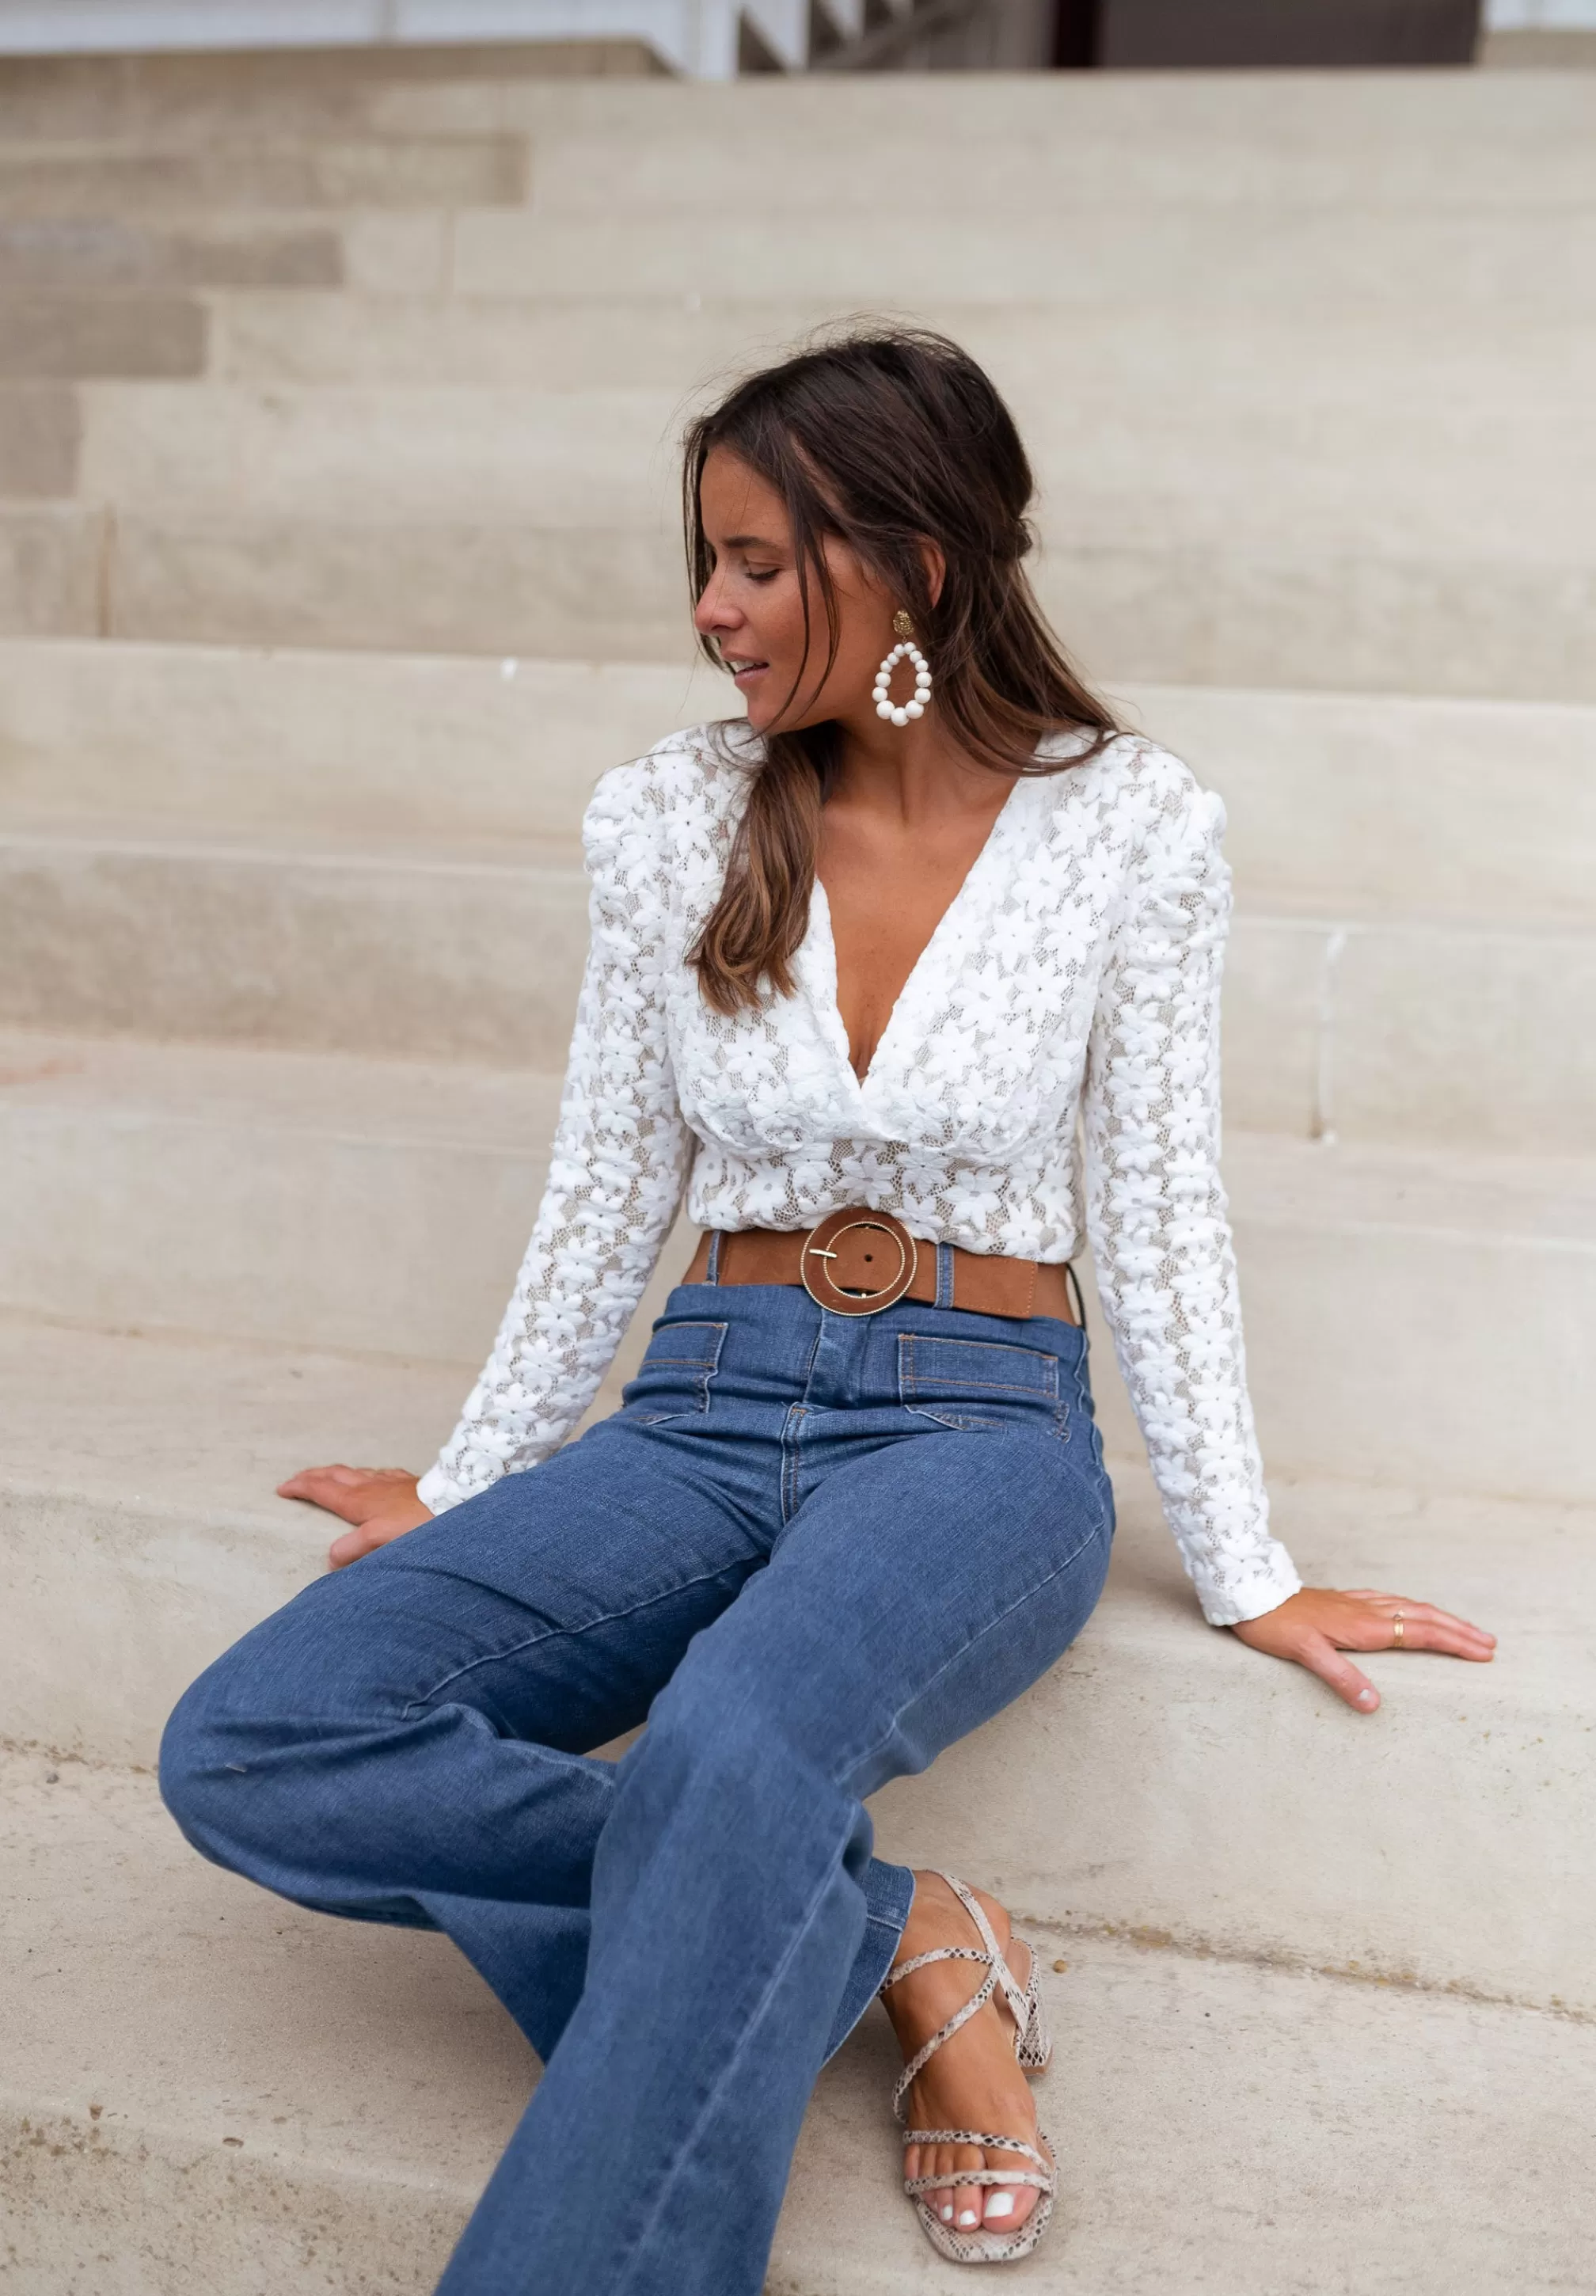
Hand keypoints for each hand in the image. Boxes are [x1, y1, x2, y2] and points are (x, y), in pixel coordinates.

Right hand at [276, 1463, 433, 1570]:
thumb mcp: (379, 1539)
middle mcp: (371, 1486)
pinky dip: (366, 1475)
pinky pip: (380, 1473)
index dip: (301, 1488)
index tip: (282, 1488)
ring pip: (357, 1472)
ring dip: (337, 1474)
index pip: (322, 1489)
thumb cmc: (416, 1523)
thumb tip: (331, 1558)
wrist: (454, 1503)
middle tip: (297, 1479)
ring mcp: (390, 1481)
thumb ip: (352, 1548)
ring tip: (330, 1477)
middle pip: (335, 1475)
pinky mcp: (409, 1482)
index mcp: (358, 1499)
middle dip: (313, 1476)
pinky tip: (374, 1478)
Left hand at [1231, 1586, 1495, 1712]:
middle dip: (1458, 1630)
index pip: (1420, 1633)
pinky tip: (1411, 1610)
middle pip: (1423, 1617)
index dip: (1454, 1643)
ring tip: (1463, 1629)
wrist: (1251, 1594)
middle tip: (1489, 1643)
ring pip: (1409, 1606)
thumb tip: (1373, 1705)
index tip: (1483, 1652)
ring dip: (1440, 1618)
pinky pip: (1389, 1600)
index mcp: (1364, 1626)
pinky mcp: (1343, 1600)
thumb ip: (1341, 1678)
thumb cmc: (1275, 1626)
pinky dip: (1412, 1607)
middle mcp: (1366, 1611)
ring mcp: (1356, 1603)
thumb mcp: (1305, 1655)